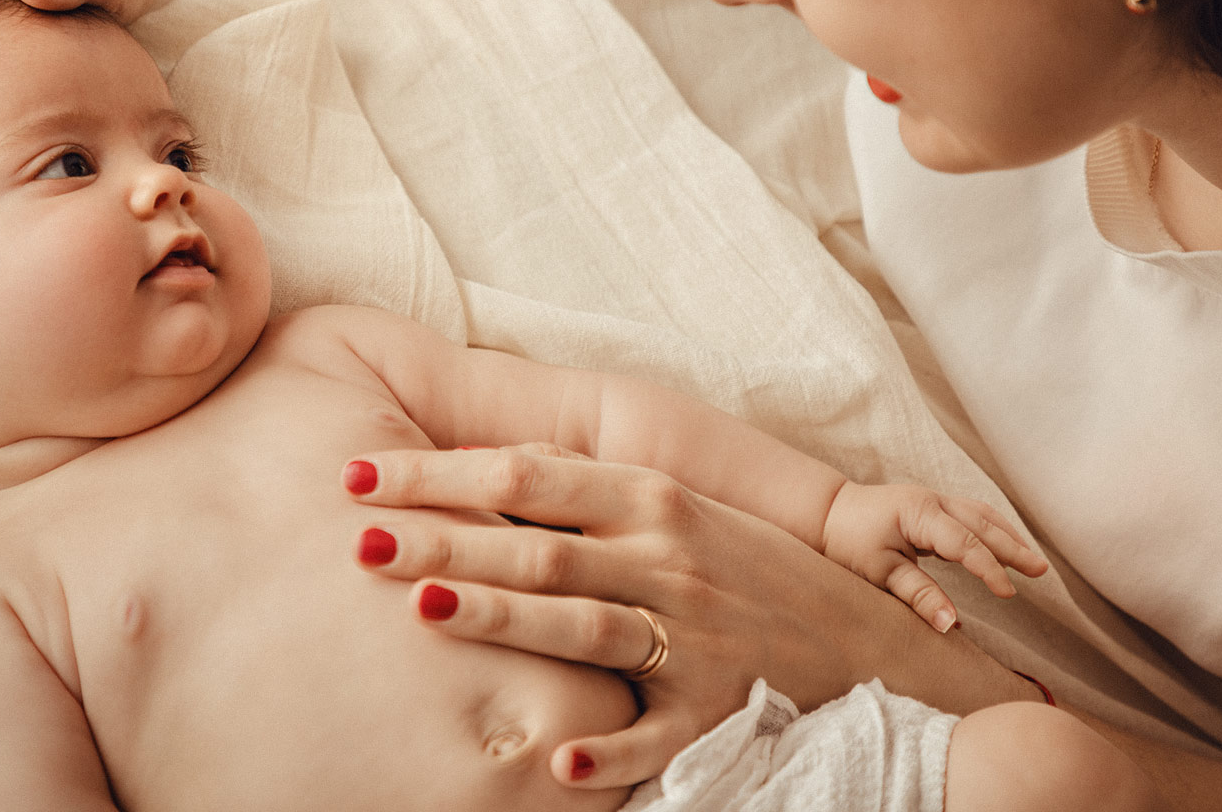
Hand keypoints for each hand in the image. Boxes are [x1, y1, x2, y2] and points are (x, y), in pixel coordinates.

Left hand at [341, 447, 957, 790]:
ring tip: (426, 607)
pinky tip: (556, 763)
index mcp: (650, 498)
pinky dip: (609, 751)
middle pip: (537, 546)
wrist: (862, 637)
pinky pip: (656, 735)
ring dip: (504, 617)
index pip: (523, 476)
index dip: (437, 472)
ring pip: (584, 623)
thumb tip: (493, 459)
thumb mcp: (676, 506)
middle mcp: (667, 557)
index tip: (359, 472)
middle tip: (360, 538)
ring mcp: (693, 634)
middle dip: (443, 539)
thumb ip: (589, 485)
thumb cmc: (747, 564)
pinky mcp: (717, 707)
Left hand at [821, 482, 1048, 634]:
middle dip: (1013, 547)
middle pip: (982, 523)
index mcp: (920, 514)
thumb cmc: (848, 543)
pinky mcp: (932, 507)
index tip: (1009, 595)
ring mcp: (934, 500)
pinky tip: (1005, 544)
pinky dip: (992, 529)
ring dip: (1008, 536)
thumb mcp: (880, 573)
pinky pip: (971, 515)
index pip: (965, 543)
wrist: (827, 514)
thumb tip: (954, 625)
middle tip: (1041, 571)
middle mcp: (933, 501)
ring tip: (1033, 561)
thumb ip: (920, 596)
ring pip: (981, 515)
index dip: (989, 569)